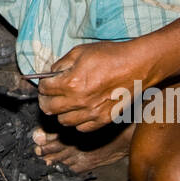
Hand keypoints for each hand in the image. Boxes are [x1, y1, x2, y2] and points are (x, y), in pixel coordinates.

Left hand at [36, 39, 157, 132]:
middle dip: (45, 101)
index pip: (44, 90)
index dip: (42, 85)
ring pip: (63, 122)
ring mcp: (92, 113)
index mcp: (71, 83)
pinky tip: (79, 111)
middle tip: (48, 96)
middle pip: (49, 109)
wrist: (137, 65)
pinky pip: (82, 128)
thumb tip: (51, 74)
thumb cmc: (110, 56)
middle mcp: (79, 101)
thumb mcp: (80, 52)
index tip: (45, 84)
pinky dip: (77, 122)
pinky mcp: (104, 119)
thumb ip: (61, 64)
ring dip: (60, 113)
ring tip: (64, 104)